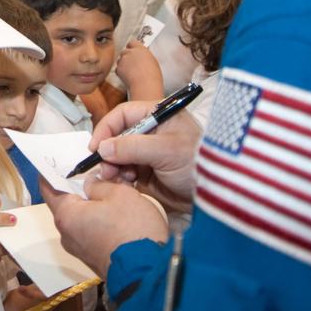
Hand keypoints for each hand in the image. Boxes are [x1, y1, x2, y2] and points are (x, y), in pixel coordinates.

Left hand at [41, 178, 168, 277]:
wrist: (148, 273)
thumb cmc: (131, 228)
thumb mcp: (120, 194)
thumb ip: (100, 184)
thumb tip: (89, 184)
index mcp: (66, 216)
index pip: (48, 188)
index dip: (51, 172)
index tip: (57, 161)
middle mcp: (66, 235)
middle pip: (66, 204)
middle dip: (78, 189)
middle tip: (93, 173)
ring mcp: (80, 250)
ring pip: (81, 219)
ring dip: (92, 206)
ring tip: (111, 192)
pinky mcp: (94, 260)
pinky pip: (91, 233)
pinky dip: (99, 221)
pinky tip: (116, 214)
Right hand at [88, 99, 201, 214]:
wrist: (215, 196)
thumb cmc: (198, 163)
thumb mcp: (167, 150)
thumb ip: (133, 147)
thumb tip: (103, 148)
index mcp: (158, 116)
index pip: (124, 114)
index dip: (107, 128)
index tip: (95, 146)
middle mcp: (150, 132)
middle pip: (116, 136)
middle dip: (108, 152)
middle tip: (105, 169)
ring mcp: (147, 154)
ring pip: (117, 157)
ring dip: (112, 167)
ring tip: (118, 178)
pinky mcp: (146, 174)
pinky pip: (123, 173)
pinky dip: (119, 179)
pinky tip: (126, 185)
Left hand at [114, 40, 163, 99]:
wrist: (145, 85)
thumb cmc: (152, 76)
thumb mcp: (152, 61)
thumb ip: (145, 56)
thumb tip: (143, 58)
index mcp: (140, 49)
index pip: (133, 42)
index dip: (132, 47)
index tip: (133, 51)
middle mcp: (130, 52)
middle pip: (125, 51)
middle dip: (127, 57)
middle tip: (133, 65)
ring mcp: (123, 60)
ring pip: (121, 60)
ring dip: (124, 64)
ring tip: (132, 73)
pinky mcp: (118, 68)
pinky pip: (118, 69)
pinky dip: (121, 72)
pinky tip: (129, 77)